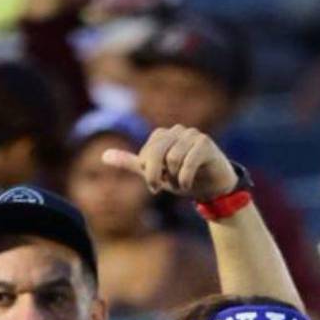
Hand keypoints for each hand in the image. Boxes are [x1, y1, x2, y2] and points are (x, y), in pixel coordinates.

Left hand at [102, 127, 238, 202]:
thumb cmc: (185, 179)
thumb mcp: (156, 174)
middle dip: (155, 175)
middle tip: (160, 188)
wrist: (215, 189)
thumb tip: (104, 155)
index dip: (148, 172)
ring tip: (181, 184)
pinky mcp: (205, 143)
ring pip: (173, 158)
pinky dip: (185, 179)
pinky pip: (188, 161)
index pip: (146, 152)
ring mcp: (192, 135)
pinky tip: (188, 186)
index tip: (156, 185)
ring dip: (174, 178)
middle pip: (156, 152)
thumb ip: (132, 164)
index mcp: (163, 135)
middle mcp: (177, 131)